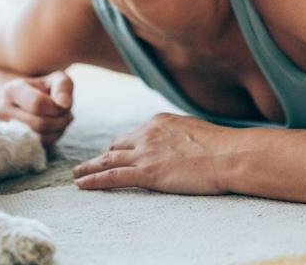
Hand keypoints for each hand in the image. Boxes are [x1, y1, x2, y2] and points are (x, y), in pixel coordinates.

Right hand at [0, 70, 73, 147]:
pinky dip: (52, 138)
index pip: (38, 104)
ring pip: (38, 138)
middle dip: (60, 120)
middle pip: (38, 123)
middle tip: (67, 114)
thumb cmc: (45, 89)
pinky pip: (38, 146)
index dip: (57, 107)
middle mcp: (3, 109)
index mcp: (12, 90)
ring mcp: (5, 128)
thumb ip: (63, 87)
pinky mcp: (13, 141)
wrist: (26, 100)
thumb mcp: (57, 80)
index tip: (64, 104)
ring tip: (61, 119)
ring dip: (58, 130)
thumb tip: (64, 104)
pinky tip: (54, 128)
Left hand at [71, 113, 229, 194]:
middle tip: (89, 164)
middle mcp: (147, 134)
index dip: (121, 145)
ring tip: (76, 174)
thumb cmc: (222, 147)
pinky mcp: (146, 173)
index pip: (133, 135)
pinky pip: (112, 176)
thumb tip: (180, 143)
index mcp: (159, 122)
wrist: (228, 155)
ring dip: (89, 167)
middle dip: (102, 155)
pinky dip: (93, 180)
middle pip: (116, 145)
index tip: (113, 152)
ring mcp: (145, 153)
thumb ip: (179, 135)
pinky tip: (82, 184)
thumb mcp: (195, 131)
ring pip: (107, 160)